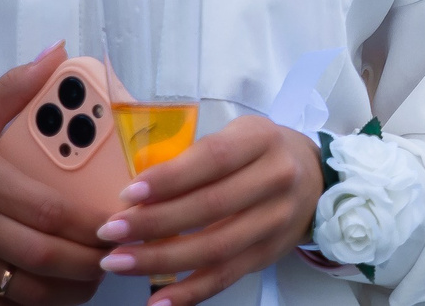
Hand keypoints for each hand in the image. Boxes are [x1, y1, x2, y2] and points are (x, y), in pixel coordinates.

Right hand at [0, 46, 104, 305]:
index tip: (124, 217)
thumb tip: (55, 51)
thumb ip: (13, 89)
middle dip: (90, 257)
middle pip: (40, 254)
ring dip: (71, 286)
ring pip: (26, 288)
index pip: (46, 210)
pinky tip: (65, 289)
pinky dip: (42, 302)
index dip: (90, 220)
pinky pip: (8, 303)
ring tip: (101, 271)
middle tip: (124, 249)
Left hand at [96, 115, 322, 305]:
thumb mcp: (236, 136)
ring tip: (117, 263)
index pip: (214, 159)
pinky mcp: (269, 253)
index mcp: (262, 141)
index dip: (170, 178)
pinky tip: (156, 301)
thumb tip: (134, 193)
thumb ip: (195, 158)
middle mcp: (276, 179)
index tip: (127, 194)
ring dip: (160, 259)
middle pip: (211, 206)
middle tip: (110, 232)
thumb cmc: (258, 154)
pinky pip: (226, 277)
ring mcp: (276, 220)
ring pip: (215, 247)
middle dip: (154, 223)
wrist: (314, 178)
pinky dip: (189, 293)